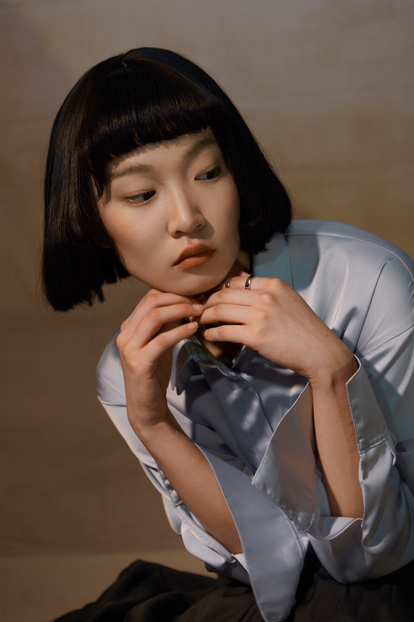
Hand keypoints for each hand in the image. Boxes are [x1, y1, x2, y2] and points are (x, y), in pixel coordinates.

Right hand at [116, 290, 201, 431]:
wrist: (146, 407)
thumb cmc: (154, 373)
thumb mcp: (160, 343)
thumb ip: (167, 324)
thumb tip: (185, 302)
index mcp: (128, 327)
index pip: (149, 297)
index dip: (173, 292)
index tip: (196, 294)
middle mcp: (124, 335)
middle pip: (151, 302)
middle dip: (179, 298)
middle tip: (200, 301)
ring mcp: (129, 349)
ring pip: (154, 317)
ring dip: (181, 310)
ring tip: (199, 312)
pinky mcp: (139, 363)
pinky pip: (161, 340)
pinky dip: (179, 331)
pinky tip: (193, 328)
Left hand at [200, 275, 354, 383]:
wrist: (319, 351)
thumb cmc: (303, 328)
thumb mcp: (287, 299)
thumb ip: (264, 288)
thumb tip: (240, 278)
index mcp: (273, 284)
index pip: (235, 281)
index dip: (218, 289)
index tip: (211, 297)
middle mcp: (266, 296)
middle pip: (223, 294)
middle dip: (207, 302)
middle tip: (199, 309)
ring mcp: (260, 316)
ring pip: (220, 310)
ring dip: (206, 316)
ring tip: (201, 321)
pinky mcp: (256, 336)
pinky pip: (224, 331)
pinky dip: (212, 333)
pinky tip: (209, 335)